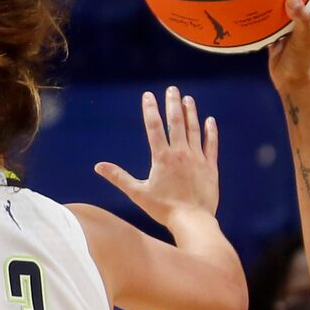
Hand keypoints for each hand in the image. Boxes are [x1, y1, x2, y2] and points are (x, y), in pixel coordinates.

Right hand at [96, 87, 218, 225]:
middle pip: (176, 122)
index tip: (148, 95)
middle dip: (173, 104)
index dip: (150, 110)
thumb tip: (98, 167)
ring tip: (188, 99)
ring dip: (191, 113)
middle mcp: (180, 154)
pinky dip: (211, 132)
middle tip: (172, 89)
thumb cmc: (163, 209)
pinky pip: (211, 145)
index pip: (154, 127)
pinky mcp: (210, 167)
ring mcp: (197, 159)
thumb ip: (119, 177)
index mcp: (162, 158)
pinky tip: (210, 120)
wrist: (192, 220)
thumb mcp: (138, 193)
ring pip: (194, 130)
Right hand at [267, 0, 309, 96]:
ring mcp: (287, 25)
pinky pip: (267, 19)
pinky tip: (252, 3)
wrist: (291, 81)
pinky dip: (261, 13)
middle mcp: (301, 18)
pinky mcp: (275, 33)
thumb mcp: (305, 36)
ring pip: (279, 7)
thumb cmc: (304, 60)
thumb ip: (300, 17)